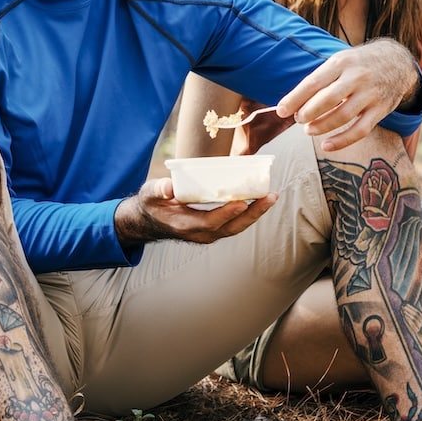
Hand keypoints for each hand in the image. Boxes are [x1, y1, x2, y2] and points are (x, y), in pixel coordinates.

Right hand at [114, 175, 277, 247]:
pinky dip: (248, 213)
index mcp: (184, 225)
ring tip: (271, 197)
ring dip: (255, 213)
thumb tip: (169, 187)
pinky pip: (234, 223)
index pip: (210, 222)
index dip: (226, 213)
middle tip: (270, 197)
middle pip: (231, 227)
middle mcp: (200, 233)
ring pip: (236, 227)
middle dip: (252, 214)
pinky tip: (260, 200)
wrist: (150, 220)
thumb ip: (159, 189)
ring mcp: (208, 233)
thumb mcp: (150, 194)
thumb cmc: (152, 203)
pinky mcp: (213, 229)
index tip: (242, 202)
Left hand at [276, 38, 421, 151]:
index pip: (314, 82)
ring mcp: (370, 94)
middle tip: (298, 119)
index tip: (281, 111)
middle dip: (308, 112)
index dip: (295, 98)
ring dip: (322, 126)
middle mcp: (357, 77)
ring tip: (309, 130)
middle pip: (328, 99)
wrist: (399, 62)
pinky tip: (327, 145)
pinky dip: (342, 140)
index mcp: (342, 62)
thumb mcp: (341, 61)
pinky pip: (360, 130)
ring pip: (343, 116)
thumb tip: (294, 103)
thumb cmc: (359, 64)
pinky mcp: (381, 110)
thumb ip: (321, 79)